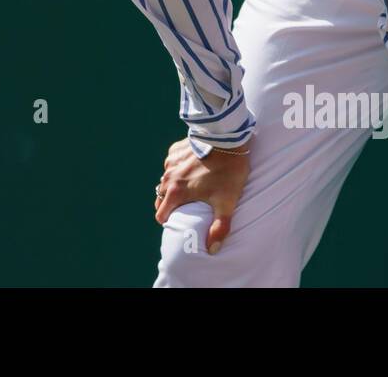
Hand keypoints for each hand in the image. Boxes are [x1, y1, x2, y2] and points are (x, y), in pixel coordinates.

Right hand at [154, 135, 253, 253]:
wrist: (226, 138)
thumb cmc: (227, 171)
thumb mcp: (227, 202)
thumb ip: (219, 228)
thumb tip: (212, 250)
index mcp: (176, 192)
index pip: (161, 215)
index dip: (169, 221)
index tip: (179, 222)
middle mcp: (168, 176)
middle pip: (160, 198)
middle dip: (169, 205)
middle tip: (185, 207)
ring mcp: (170, 161)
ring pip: (165, 180)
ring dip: (173, 187)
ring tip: (190, 188)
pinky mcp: (175, 150)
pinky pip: (171, 164)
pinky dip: (177, 169)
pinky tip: (192, 168)